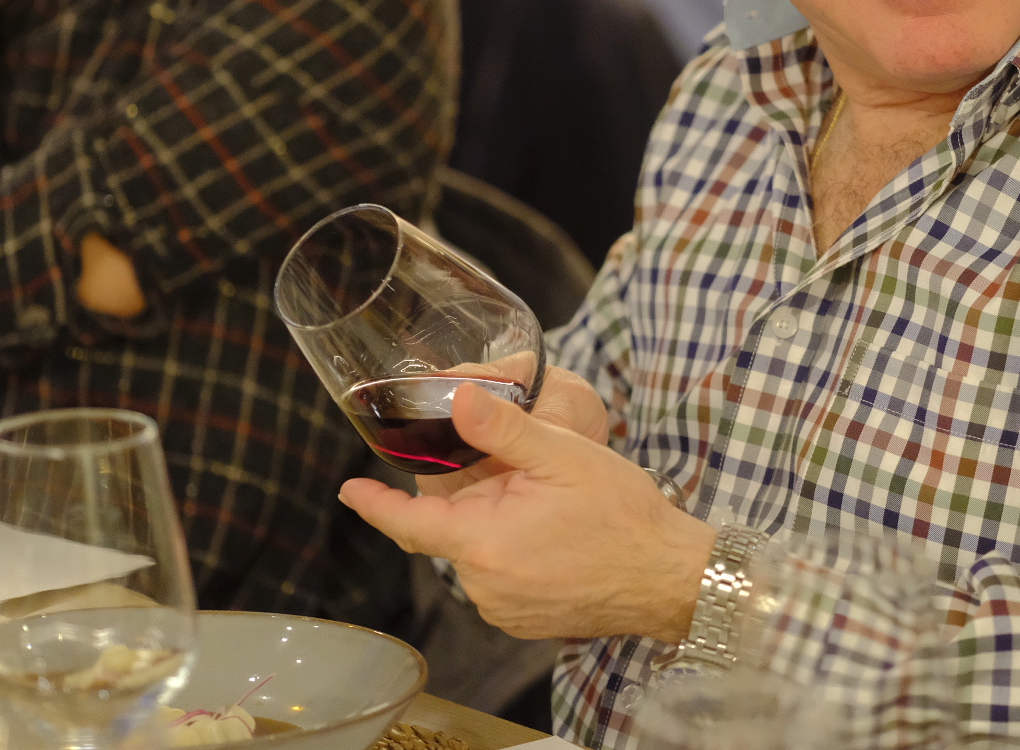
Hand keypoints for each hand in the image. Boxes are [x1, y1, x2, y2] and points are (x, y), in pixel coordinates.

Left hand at [340, 384, 714, 642]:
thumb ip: (504, 429)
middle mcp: (484, 586)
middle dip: (473, 497)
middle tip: (518, 472)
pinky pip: (501, 577)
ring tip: (547, 503)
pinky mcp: (525, 621)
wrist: (671, 576)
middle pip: (451, 531)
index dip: (374, 503)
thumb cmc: (623, 515)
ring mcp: (504, 610)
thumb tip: (458, 397)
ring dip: (496, 525)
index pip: (408, 523)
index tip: (348, 488)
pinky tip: (552, 533)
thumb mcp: (564, 455)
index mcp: (484, 542)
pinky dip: (513, 551)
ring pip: (478, 553)